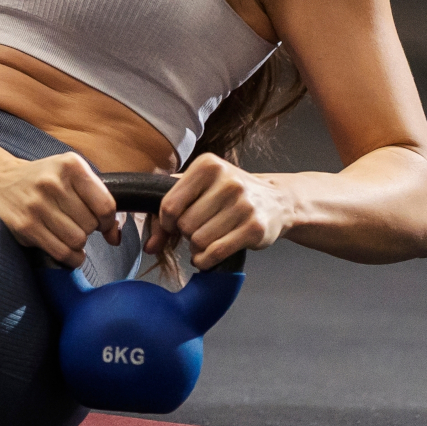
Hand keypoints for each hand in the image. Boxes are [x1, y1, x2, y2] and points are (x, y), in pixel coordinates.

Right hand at [0, 151, 122, 267]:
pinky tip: (67, 249)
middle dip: (89, 229)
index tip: (104, 225)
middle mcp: (53, 182)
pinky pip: (61, 252)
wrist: (0, 179)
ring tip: (70, 235)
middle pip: (90, 224)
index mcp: (70, 165)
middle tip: (77, 223)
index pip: (105, 204)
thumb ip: (98, 200)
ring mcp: (37, 204)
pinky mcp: (25, 225)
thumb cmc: (44, 179)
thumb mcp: (71, 175)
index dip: (109, 221)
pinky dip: (71, 257)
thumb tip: (116, 238)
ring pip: (77, 240)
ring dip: (79, 244)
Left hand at [145, 154, 289, 269]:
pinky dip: (205, 260)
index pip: (170, 204)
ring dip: (197, 248)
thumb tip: (150, 246)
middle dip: (186, 234)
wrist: (276, 201)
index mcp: (208, 165)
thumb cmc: (229, 194)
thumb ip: (169, 210)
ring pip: (199, 241)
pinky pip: (216, 253)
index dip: (167, 221)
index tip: (174, 224)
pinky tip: (207, 256)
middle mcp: (228, 182)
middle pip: (185, 224)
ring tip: (206, 240)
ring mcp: (244, 205)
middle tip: (198, 230)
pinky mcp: (255, 228)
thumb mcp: (200, 189)